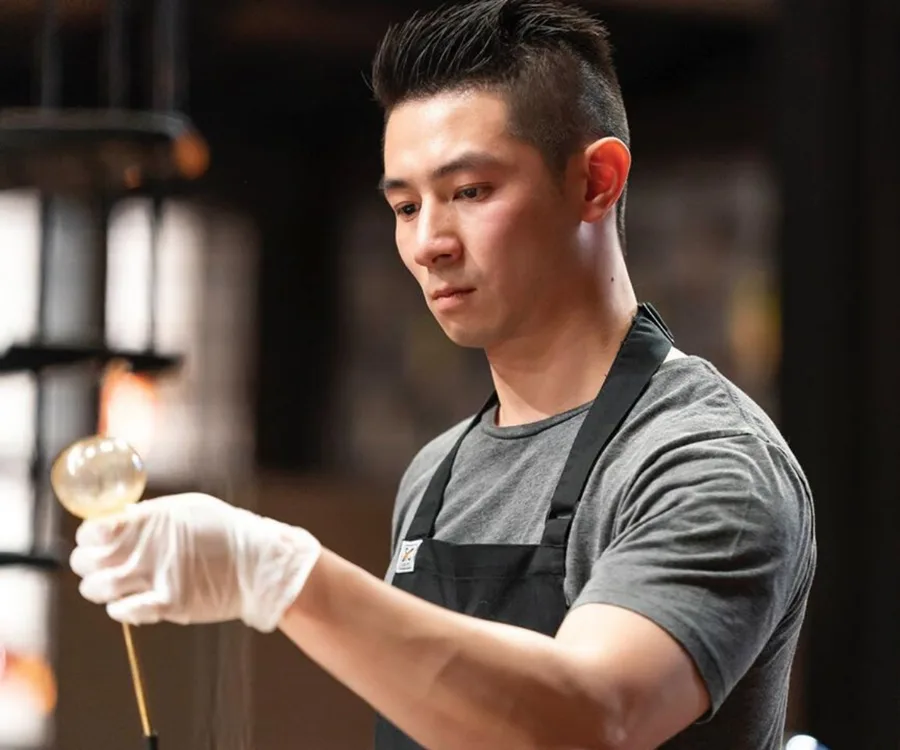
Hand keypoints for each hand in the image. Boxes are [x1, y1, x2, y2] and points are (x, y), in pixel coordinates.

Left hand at [69, 493, 321, 631]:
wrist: (259, 563)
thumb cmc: (226, 531)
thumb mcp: (187, 509)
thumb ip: (151, 515)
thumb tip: (119, 518)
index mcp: (150, 520)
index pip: (93, 529)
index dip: (89, 535)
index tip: (96, 538)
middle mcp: (146, 548)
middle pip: (87, 561)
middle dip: (87, 562)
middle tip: (99, 563)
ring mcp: (155, 577)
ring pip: (98, 589)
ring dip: (98, 587)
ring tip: (113, 585)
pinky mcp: (167, 604)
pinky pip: (124, 611)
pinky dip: (120, 608)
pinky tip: (130, 601)